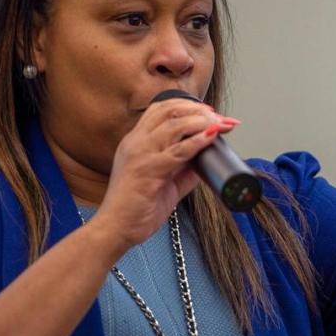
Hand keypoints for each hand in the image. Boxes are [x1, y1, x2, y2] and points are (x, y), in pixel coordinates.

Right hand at [89, 98, 238, 251]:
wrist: (115, 229)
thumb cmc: (135, 208)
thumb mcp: (164, 183)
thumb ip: (183, 170)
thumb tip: (206, 161)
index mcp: (136, 142)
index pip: (160, 109)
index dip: (187, 105)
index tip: (209, 112)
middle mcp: (136, 143)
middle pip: (169, 111)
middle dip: (199, 110)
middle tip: (220, 118)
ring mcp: (140, 154)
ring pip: (174, 126)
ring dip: (201, 122)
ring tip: (220, 124)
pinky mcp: (147, 170)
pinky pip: (177, 152)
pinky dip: (197, 142)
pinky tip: (211, 136)